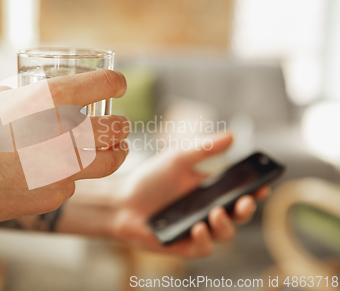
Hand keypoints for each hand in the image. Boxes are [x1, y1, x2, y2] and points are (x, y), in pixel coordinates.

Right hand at [0, 70, 129, 232]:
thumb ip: (20, 96)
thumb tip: (32, 98)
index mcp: (48, 100)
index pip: (101, 85)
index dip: (114, 82)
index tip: (117, 84)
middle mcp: (61, 133)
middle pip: (114, 129)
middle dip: (121, 126)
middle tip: (121, 126)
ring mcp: (60, 169)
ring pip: (106, 163)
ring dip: (114, 154)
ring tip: (116, 152)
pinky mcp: (53, 196)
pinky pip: (71, 184)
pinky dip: (67, 176)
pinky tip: (50, 173)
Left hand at [110, 132, 269, 257]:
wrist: (122, 201)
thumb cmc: (150, 180)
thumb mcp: (178, 159)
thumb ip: (205, 149)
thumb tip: (232, 136)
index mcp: (210, 192)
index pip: (239, 192)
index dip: (255, 190)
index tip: (264, 184)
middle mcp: (207, 212)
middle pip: (238, 216)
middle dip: (247, 210)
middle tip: (245, 201)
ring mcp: (197, 230)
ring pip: (225, 235)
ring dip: (225, 225)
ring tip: (214, 213)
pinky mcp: (184, 245)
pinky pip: (203, 249)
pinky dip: (204, 239)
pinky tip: (198, 228)